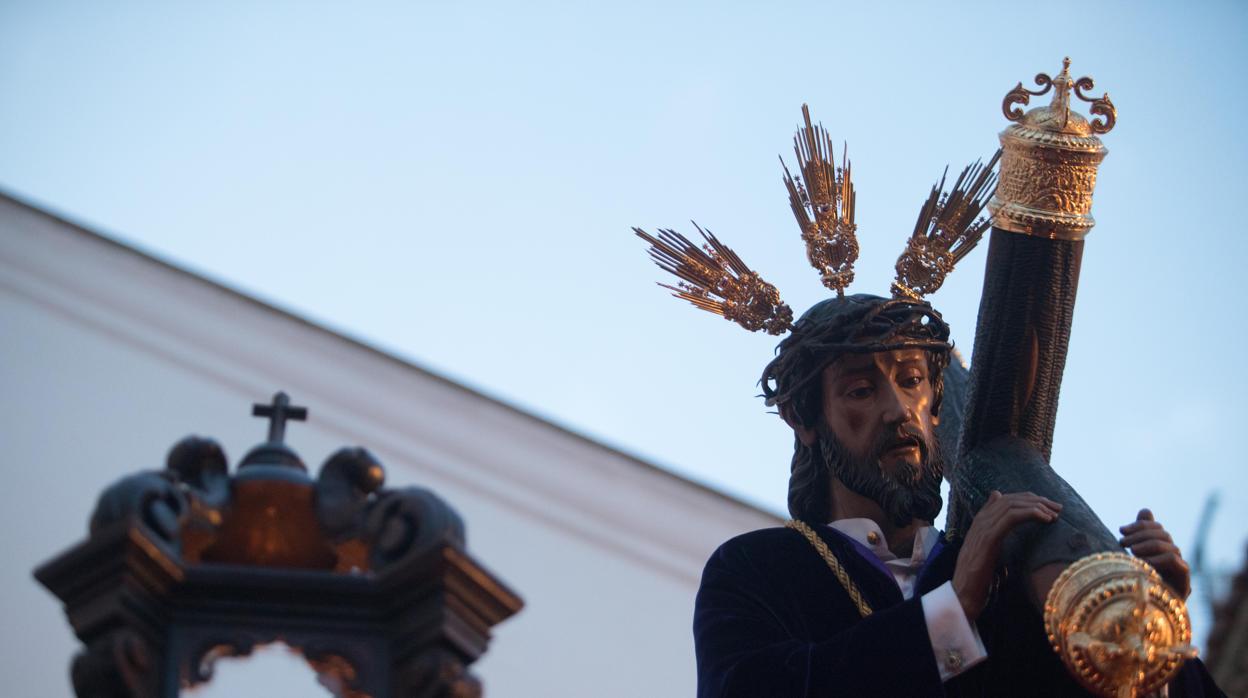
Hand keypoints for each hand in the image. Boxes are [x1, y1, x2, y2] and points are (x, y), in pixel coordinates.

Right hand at [953, 490, 1060, 621]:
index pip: (1005, 499)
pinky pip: (1011, 517)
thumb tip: (1005, 528)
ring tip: (1054, 514)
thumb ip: (994, 537)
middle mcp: (981, 521)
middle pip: (1011, 499)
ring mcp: (983, 528)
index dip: (1029, 499)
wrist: (963, 594)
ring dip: (1037, 506)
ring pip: (1012, 505)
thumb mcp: (987, 553)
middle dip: (1038, 501)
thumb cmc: (977, 578)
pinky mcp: (989, 538)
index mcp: (980, 522)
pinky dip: (1031, 514)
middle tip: (1058, 508)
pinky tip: (1045, 519)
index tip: (1049, 507)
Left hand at [1120, 508, 1190, 598]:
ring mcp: (1179, 568)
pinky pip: (1175, 561)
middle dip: (1140, 535)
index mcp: (1160, 549)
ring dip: (1148, 545)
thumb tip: (1146, 510)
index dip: (1140, 525)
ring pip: (1169, 545)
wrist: (1145, 616)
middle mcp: (1172, 556)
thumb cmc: (1135, 586)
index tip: (1121, 530)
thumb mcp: (1131, 558)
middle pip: (1163, 534)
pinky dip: (1158, 559)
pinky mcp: (1183, 581)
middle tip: (1122, 542)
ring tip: (1131, 552)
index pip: (1156, 527)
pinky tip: (1143, 563)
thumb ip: (1138, 535)